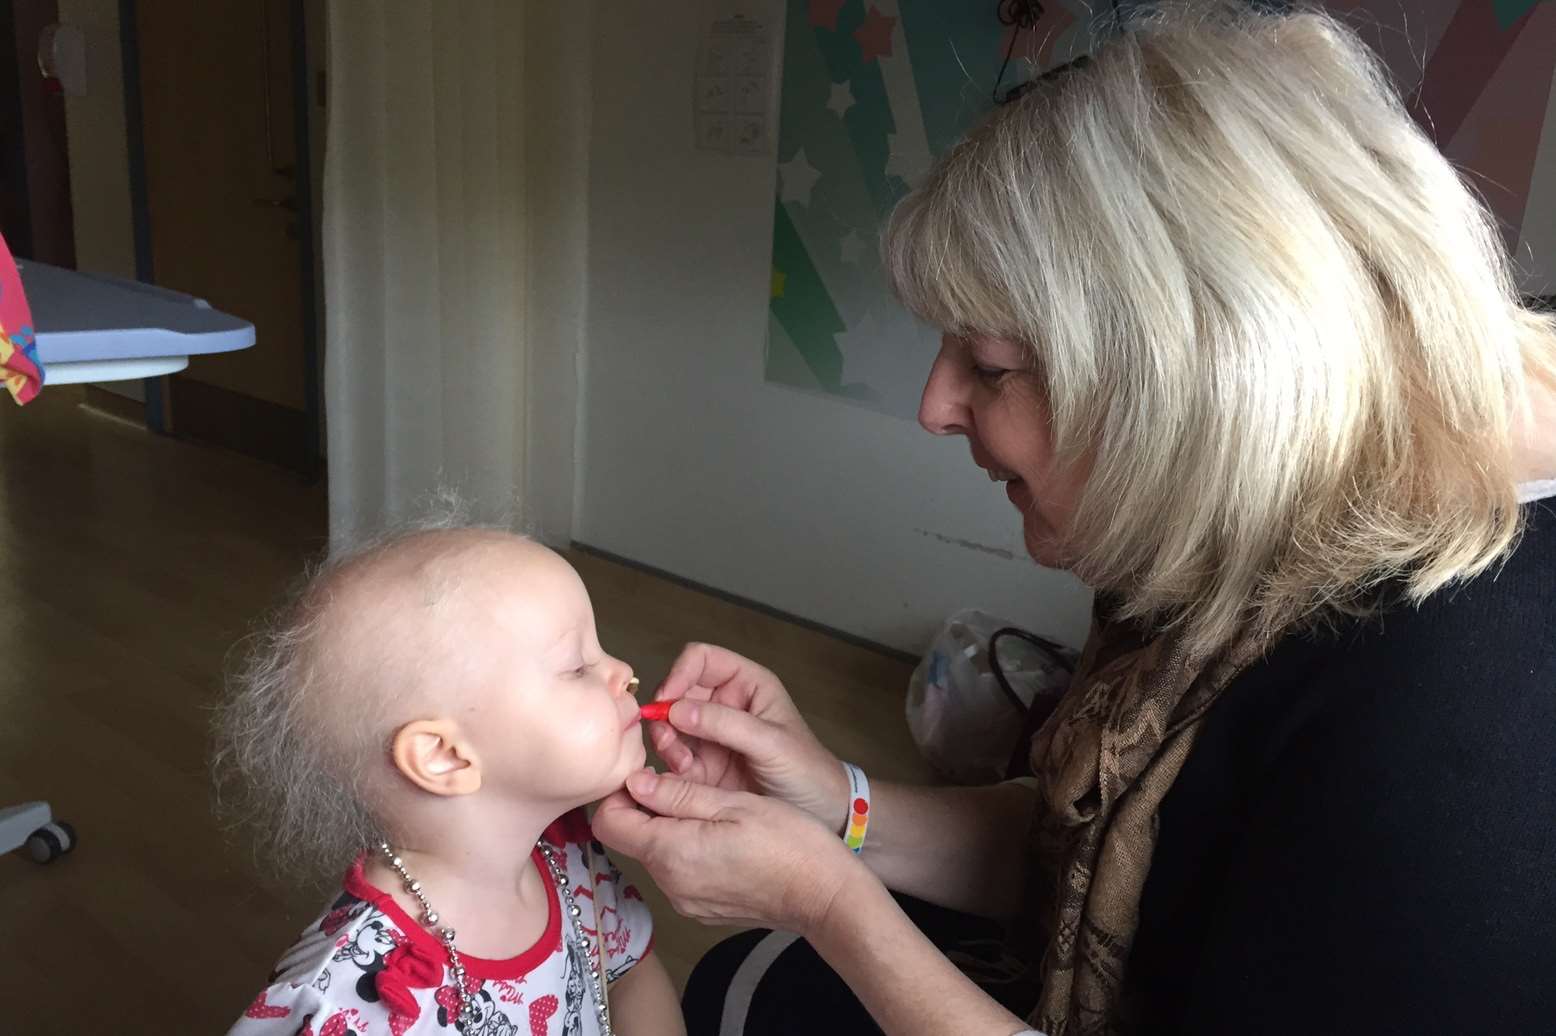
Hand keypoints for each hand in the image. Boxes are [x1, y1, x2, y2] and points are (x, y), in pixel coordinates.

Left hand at [592, 768, 863, 937]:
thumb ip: (678, 794)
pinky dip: (686, 849)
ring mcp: (686, 900)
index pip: (609, 822)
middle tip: (680, 781)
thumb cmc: (789, 844)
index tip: (643, 772)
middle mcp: (670, 884)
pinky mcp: (702, 907)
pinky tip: (720, 836)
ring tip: (708, 807)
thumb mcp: (733, 803)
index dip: (619, 792)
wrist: (823, 895)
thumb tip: (635, 782)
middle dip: (646, 807)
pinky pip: (678, 872)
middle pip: (632, 838)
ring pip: (656, 854)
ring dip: (669, 828)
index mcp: (672, 853)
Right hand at [648, 643, 850, 830]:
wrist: (821, 815)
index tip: (668, 698)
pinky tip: (683, 778)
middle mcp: (723, 706)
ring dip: (665, 741)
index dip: (680, 672)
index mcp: (746, 685)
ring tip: (682, 763)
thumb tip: (676, 709)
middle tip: (667, 738)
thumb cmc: (807, 770)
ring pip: (668, 726)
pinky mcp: (701, 768)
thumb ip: (726, 724)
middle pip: (676, 692)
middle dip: (666, 712)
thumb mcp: (772, 743)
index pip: (701, 659)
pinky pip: (672, 758)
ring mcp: (710, 737)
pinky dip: (668, 766)